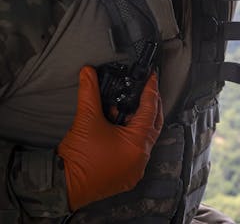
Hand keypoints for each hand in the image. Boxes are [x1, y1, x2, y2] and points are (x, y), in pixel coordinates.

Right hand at [57, 66, 162, 209]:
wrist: (63, 186)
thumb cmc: (77, 159)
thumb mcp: (86, 120)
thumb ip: (90, 94)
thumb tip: (89, 74)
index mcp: (137, 143)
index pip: (150, 110)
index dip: (150, 91)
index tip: (151, 79)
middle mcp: (141, 157)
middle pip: (154, 124)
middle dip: (151, 106)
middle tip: (147, 91)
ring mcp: (136, 168)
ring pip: (146, 139)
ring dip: (140, 123)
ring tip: (128, 108)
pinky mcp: (128, 175)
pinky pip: (137, 152)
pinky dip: (133, 139)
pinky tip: (121, 128)